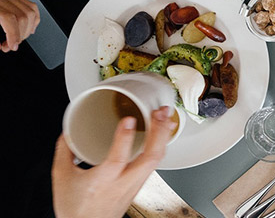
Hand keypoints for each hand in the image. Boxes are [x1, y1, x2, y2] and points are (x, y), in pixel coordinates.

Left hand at [0, 0, 39, 51]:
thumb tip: (4, 46)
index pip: (9, 18)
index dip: (14, 34)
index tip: (12, 46)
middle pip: (22, 16)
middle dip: (21, 35)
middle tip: (12, 45)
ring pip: (30, 11)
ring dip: (28, 29)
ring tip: (19, 39)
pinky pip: (31, 6)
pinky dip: (34, 20)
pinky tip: (29, 29)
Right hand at [52, 107, 176, 217]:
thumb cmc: (75, 209)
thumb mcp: (62, 178)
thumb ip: (64, 152)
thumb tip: (68, 132)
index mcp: (103, 181)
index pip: (117, 159)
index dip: (124, 138)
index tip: (129, 119)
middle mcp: (123, 183)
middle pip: (150, 158)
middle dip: (159, 132)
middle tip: (160, 112)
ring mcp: (135, 185)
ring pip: (156, 161)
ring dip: (163, 136)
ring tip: (166, 117)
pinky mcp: (140, 185)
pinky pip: (155, 164)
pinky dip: (160, 146)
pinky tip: (162, 134)